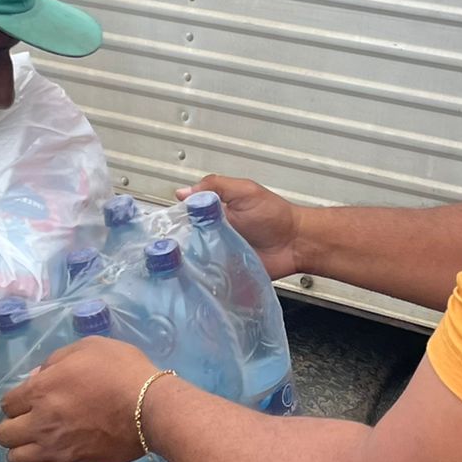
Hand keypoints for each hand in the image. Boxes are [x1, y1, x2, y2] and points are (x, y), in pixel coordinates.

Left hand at [0, 336, 159, 461]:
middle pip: (4, 435)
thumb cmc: (121, 370)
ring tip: (37, 441)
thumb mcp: (88, 347)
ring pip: (16, 459)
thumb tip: (37, 377)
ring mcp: (55, 447)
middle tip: (30, 420)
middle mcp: (40, 423)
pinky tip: (53, 454)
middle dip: (13, 426)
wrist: (150, 407)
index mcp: (40, 390)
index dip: (18, 400)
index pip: (7, 404)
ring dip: (22, 449)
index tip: (31, 398)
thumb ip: (56, 360)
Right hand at [176, 175, 303, 278]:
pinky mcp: (226, 271)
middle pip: (185, 239)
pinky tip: (199, 275)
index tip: (166, 226)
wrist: (295, 243)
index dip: (175, 220)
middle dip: (179, 244)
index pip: (185, 215)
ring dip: (190, 261)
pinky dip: (204, 276)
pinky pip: (209, 275)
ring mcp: (219, 253)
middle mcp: (213, 233)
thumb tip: (184, 192)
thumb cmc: (275, 215)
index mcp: (214, 211)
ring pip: (194, 258)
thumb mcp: (245, 191)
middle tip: (173, 249)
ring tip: (183, 264)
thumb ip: (216, 186)